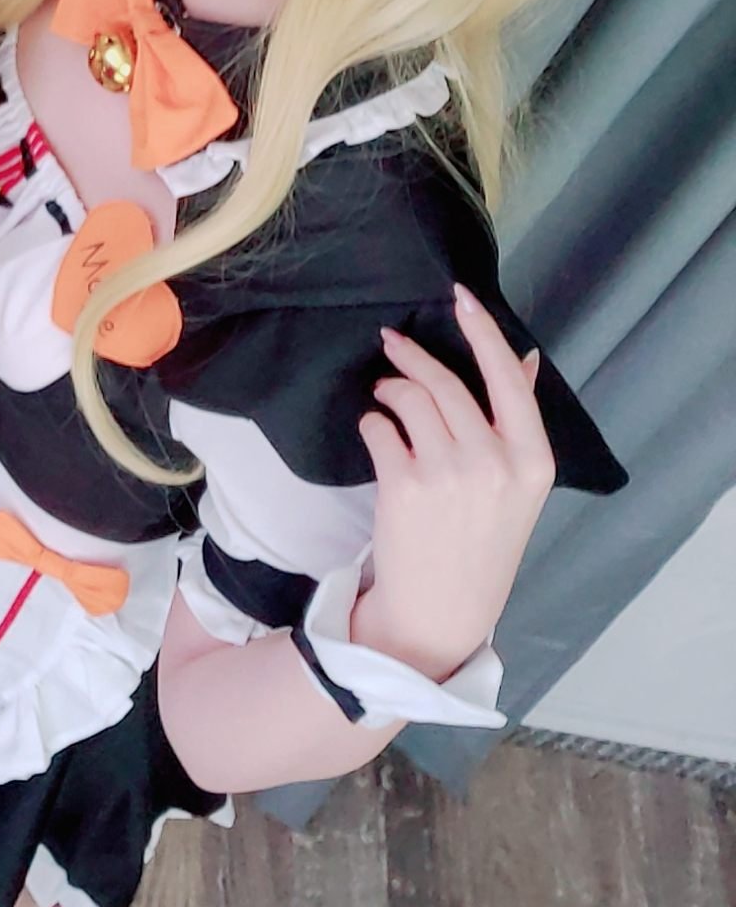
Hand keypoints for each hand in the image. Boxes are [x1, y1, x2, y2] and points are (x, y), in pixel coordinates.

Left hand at [353, 287, 558, 683]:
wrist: (440, 610)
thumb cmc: (482, 542)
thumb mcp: (518, 486)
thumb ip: (519, 421)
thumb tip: (525, 358)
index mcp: (533, 460)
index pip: (507, 378)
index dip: (483, 333)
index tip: (461, 297)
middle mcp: (495, 461)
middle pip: (448, 383)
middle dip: (413, 355)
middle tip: (391, 342)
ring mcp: (449, 473)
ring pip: (410, 398)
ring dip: (390, 388)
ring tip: (386, 398)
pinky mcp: (404, 484)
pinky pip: (379, 426)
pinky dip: (372, 423)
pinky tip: (377, 436)